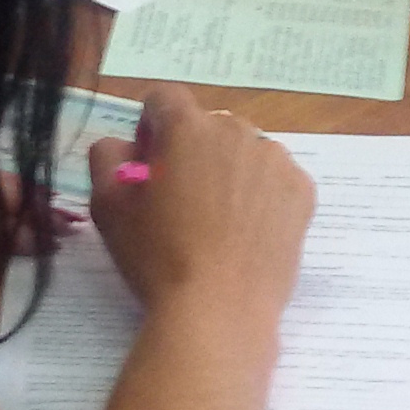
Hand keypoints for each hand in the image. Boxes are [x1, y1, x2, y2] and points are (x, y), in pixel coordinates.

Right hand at [85, 85, 314, 321]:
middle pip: (208, 127)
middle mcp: (237, 131)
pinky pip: (276, 180)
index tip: (148, 165)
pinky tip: (248, 233)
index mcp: (187, 127)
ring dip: (229, 171)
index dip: (150, 127)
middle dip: (191, 152)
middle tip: (182, 201)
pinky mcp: (303, 192)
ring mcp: (276, 161)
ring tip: (219, 222)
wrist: (219, 310)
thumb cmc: (158, 257)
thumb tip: (123, 145)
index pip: (164, 99)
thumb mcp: (108, 206)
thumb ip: (106, 158)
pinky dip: (262, 196)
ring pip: (246, 152)